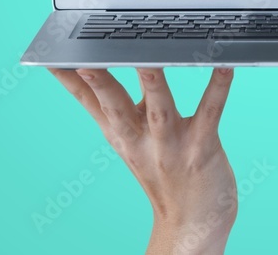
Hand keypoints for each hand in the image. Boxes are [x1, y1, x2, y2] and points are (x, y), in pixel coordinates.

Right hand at [49, 67, 235, 254]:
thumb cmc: (163, 172)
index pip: (88, 102)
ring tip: (149, 59)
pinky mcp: (201, 148)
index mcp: (120, 133)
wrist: (192, 222)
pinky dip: (217, 88)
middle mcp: (140, 139)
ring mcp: (171, 145)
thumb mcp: (130, 140)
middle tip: (85, 59)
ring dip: (153, 83)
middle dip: (99, 83)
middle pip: (114, 107)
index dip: (69, 80)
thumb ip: (117, 105)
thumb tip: (102, 68)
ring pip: (159, 109)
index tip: (52, 56)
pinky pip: (210, 113)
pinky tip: (224, 67)